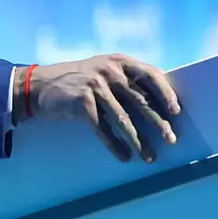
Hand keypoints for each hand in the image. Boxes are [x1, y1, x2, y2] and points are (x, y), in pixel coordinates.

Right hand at [14, 54, 180, 162]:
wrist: (41, 85)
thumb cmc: (79, 80)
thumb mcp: (103, 69)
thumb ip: (127, 78)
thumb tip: (159, 100)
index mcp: (118, 61)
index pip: (150, 74)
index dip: (165, 93)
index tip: (176, 111)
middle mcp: (109, 71)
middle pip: (140, 100)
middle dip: (158, 123)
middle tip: (171, 140)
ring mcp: (95, 87)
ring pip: (123, 119)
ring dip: (138, 140)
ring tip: (149, 157)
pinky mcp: (81, 104)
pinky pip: (103, 130)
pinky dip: (114, 145)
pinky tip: (124, 157)